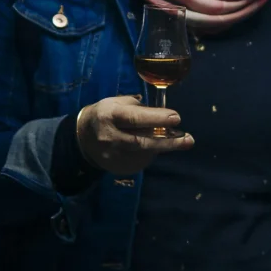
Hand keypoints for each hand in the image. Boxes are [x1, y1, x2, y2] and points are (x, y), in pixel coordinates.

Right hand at [75, 95, 193, 172]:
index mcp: (110, 116)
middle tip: (188, 139)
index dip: (156, 118)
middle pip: (142, 141)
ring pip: (144, 154)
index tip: (176, 118)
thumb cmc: (106, 114)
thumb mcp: (117, 103)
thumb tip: (163, 117)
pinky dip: (152, 154)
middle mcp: (110, 137)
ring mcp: (112, 155)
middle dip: (168, 141)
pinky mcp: (116, 168)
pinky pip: (140, 162)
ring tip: (179, 141)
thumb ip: (139, 108)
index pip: (135, 118)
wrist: (82, 137)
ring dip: (163, 147)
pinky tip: (157, 148)